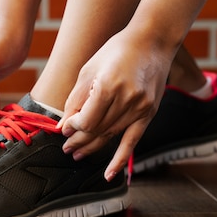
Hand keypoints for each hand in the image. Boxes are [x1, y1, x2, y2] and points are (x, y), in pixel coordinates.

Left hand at [58, 30, 172, 179]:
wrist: (152, 42)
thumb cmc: (115, 51)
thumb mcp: (89, 70)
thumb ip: (75, 99)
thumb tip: (64, 126)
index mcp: (108, 86)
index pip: (86, 121)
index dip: (73, 128)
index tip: (64, 129)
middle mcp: (127, 100)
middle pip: (97, 131)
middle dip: (79, 141)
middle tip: (66, 149)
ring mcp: (141, 107)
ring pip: (111, 136)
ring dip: (92, 147)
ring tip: (77, 154)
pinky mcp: (149, 112)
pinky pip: (133, 141)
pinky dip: (120, 159)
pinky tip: (110, 175)